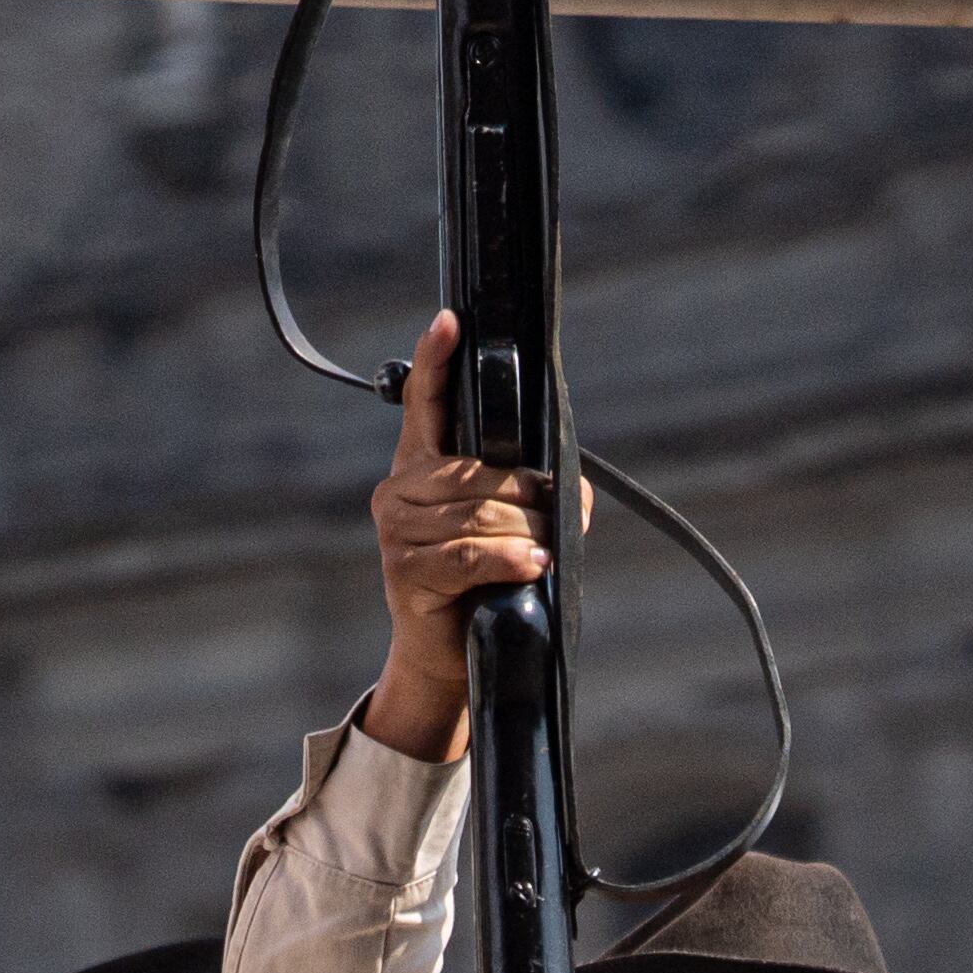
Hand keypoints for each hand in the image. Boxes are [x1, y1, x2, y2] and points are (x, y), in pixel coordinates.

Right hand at [361, 311, 581, 764]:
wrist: (445, 653)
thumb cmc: (479, 583)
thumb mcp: (506, 528)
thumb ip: (527, 495)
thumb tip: (575, 493)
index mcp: (420, 464)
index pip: (426, 401)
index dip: (437, 359)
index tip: (450, 319)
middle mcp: (400, 489)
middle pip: (478, 472)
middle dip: (528, 495)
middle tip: (555, 519)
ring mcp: (398, 530)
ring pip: (479, 513)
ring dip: (524, 531)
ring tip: (541, 552)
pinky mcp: (407, 572)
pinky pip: (471, 553)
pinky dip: (509, 558)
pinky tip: (531, 564)